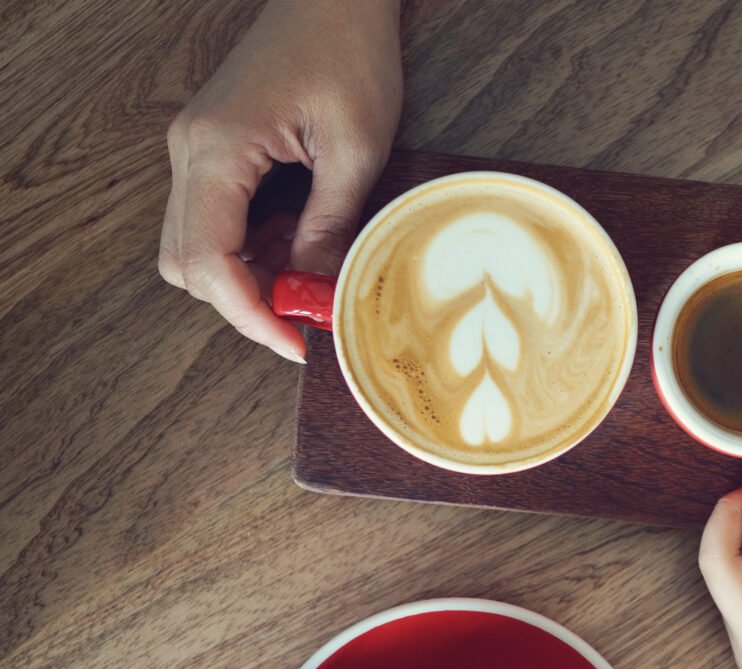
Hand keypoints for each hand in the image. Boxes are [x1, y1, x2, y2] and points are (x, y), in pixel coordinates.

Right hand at [160, 0, 402, 361]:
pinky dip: (251, 249)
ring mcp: (195, 150)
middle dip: (244, 302)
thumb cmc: (347, 52)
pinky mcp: (213, 150)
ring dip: (248, 277)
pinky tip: (301, 248)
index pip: (208, 262)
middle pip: (187, 263)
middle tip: (307, 319)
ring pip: (194, 246)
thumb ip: (330, 225)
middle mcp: (190, 151)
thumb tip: (315, 291)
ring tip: (312, 280)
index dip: (250, 315)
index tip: (296, 343)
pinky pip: (214, 220)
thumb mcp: (355, 148)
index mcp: (217, 148)